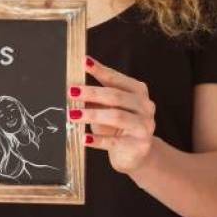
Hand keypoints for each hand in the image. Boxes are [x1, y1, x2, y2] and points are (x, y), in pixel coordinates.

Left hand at [70, 57, 155, 174]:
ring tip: (73, 115)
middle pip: (116, 96)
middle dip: (91, 93)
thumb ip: (96, 97)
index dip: (99, 70)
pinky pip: (114, 141)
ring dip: (92, 115)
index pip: (116, 78)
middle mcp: (145, 106)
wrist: (135, 154)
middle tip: (71, 92)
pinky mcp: (139, 145)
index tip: (83, 63)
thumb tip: (74, 87)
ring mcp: (145, 126)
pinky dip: (97, 140)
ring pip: (116, 116)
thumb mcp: (107, 108)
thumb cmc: (117, 126)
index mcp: (138, 91)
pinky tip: (84, 138)